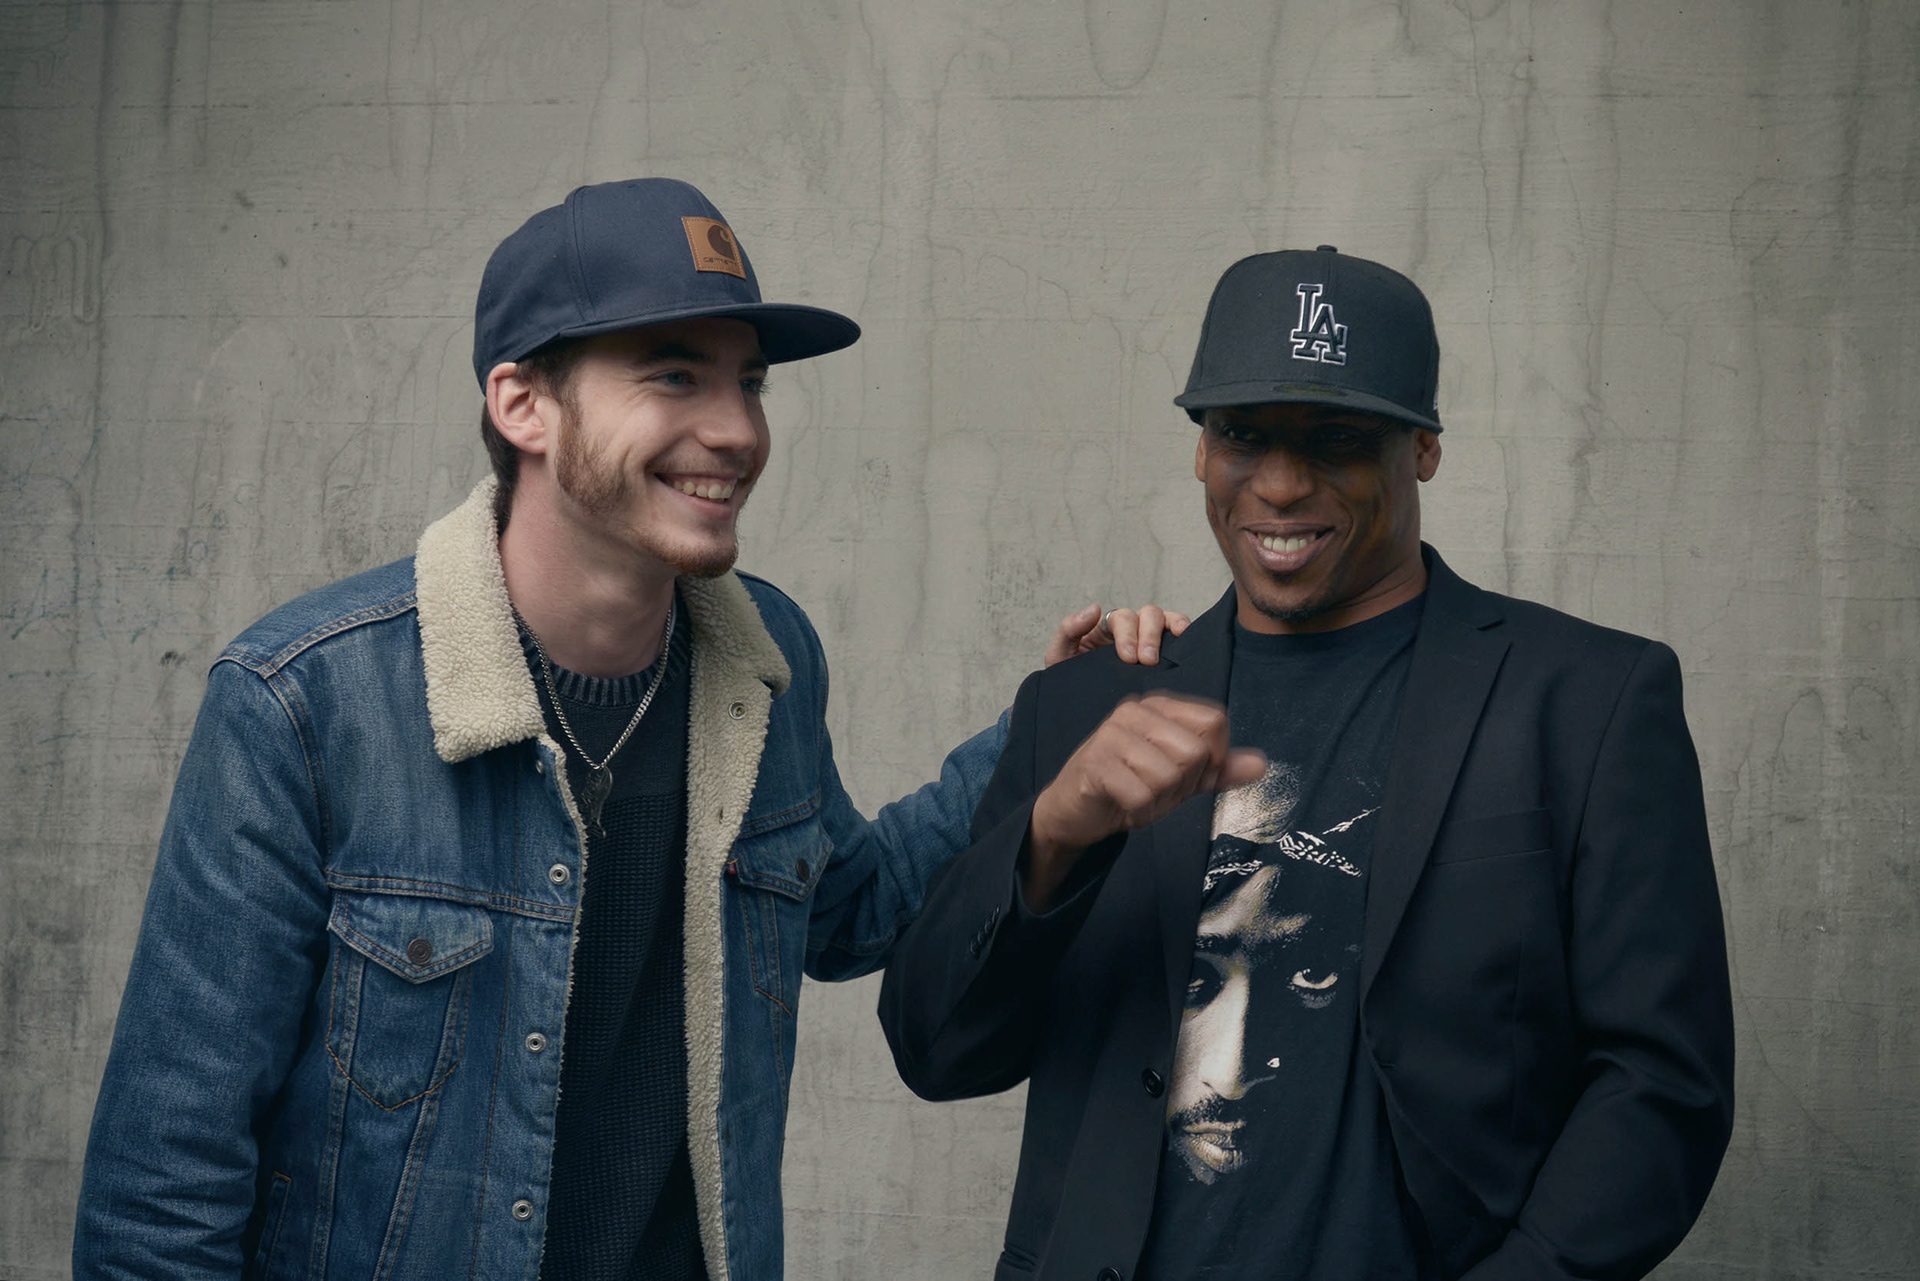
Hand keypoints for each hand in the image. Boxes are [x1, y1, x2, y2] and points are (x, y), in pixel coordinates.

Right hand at [1023, 694, 1265, 910]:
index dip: (1212, 759)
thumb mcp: (1182, 778)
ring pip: (1169, 775)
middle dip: (1184, 784)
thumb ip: (1219, 769)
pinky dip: (1139, 811)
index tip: (1186, 773)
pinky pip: (1142, 795)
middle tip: (1158, 789)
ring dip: (1159, 800)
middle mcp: (1135, 710)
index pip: (1215, 722)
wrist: (1075, 811)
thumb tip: (1261, 765)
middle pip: (1195, 751)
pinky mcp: (1094, 764)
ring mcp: (1112, 734)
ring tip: (1139, 795)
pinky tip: (1124, 804)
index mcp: (1160, 706)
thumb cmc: (1129, 786)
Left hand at [1045, 604, 1191, 667]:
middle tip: (1146, 660)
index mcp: (1106, 628)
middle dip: (1148, 636)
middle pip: (1147, 615)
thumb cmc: (1072, 679)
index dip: (1128, 634)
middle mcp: (1131, 629)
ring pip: (1164, 619)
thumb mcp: (1060, 655)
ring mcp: (1149, 639)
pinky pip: (1178, 634)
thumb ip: (1069, 630)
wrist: (1081, 707)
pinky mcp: (1163, 655)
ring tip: (1166, 656)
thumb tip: (1094, 608)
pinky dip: (1184, 631)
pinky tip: (1186, 642)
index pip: (1122, 618)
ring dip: (1167, 634)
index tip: (1127, 658)